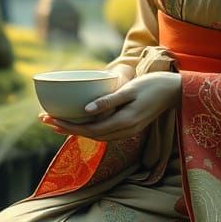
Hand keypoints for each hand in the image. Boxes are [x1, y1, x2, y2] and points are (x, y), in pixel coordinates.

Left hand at [39, 71, 180, 143]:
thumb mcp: (130, 89)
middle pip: (89, 135)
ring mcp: (128, 131)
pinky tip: (80, 121)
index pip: (88, 129)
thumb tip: (85, 110)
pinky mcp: (130, 127)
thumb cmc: (153, 86)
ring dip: (75, 129)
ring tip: (56, 121)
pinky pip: (104, 132)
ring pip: (96, 135)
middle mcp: (124, 131)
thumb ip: (108, 101)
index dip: (67, 126)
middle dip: (66, 128)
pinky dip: (89, 128)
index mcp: (123, 122)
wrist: (176, 91)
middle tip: (44, 119)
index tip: (49, 119)